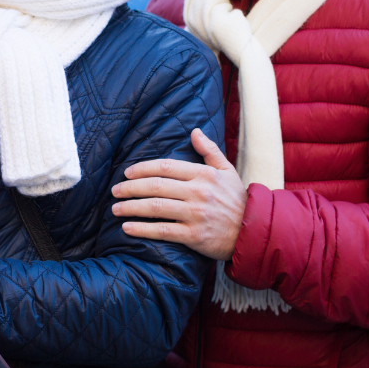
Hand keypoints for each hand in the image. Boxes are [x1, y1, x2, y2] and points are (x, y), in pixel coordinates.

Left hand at [110, 128, 246, 260]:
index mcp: (203, 174)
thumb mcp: (227, 170)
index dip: (142, 169)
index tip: (127, 173)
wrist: (254, 231)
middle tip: (115, 191)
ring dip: (131, 207)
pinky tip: (127, 228)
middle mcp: (197, 192)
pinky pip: (162, 231)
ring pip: (155, 207)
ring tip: (116, 209)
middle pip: (155, 186)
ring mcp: (195, 214)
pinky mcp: (194, 235)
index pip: (165, 167)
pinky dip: (142, 229)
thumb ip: (209, 151)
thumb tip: (194, 131)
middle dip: (130, 188)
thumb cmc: (237, 199)